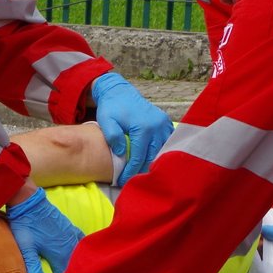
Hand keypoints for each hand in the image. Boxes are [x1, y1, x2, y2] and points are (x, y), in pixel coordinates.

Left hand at [6, 187, 82, 272]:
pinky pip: (80, 237)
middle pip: (74, 263)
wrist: (29, 201)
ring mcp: (69, 233)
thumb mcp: (26, 247)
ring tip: (79, 272)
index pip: (64, 272)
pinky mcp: (68, 226)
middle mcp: (67, 244)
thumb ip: (32, 265)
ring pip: (78, 252)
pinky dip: (82, 246)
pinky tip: (83, 250)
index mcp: (58, 251)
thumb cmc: (25, 224)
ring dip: (79, 262)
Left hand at [90, 71, 171, 186]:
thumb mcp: (106, 121)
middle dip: (141, 170)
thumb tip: (121, 153)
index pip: (139, 156)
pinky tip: (150, 160)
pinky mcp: (165, 123)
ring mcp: (164, 124)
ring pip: (161, 151)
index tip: (123, 181)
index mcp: (143, 127)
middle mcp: (157, 126)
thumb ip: (113, 136)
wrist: (119, 92)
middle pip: (152, 156)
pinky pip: (166, 142)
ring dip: (152, 162)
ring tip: (140, 172)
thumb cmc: (111, 108)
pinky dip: (159, 152)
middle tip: (131, 181)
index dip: (131, 171)